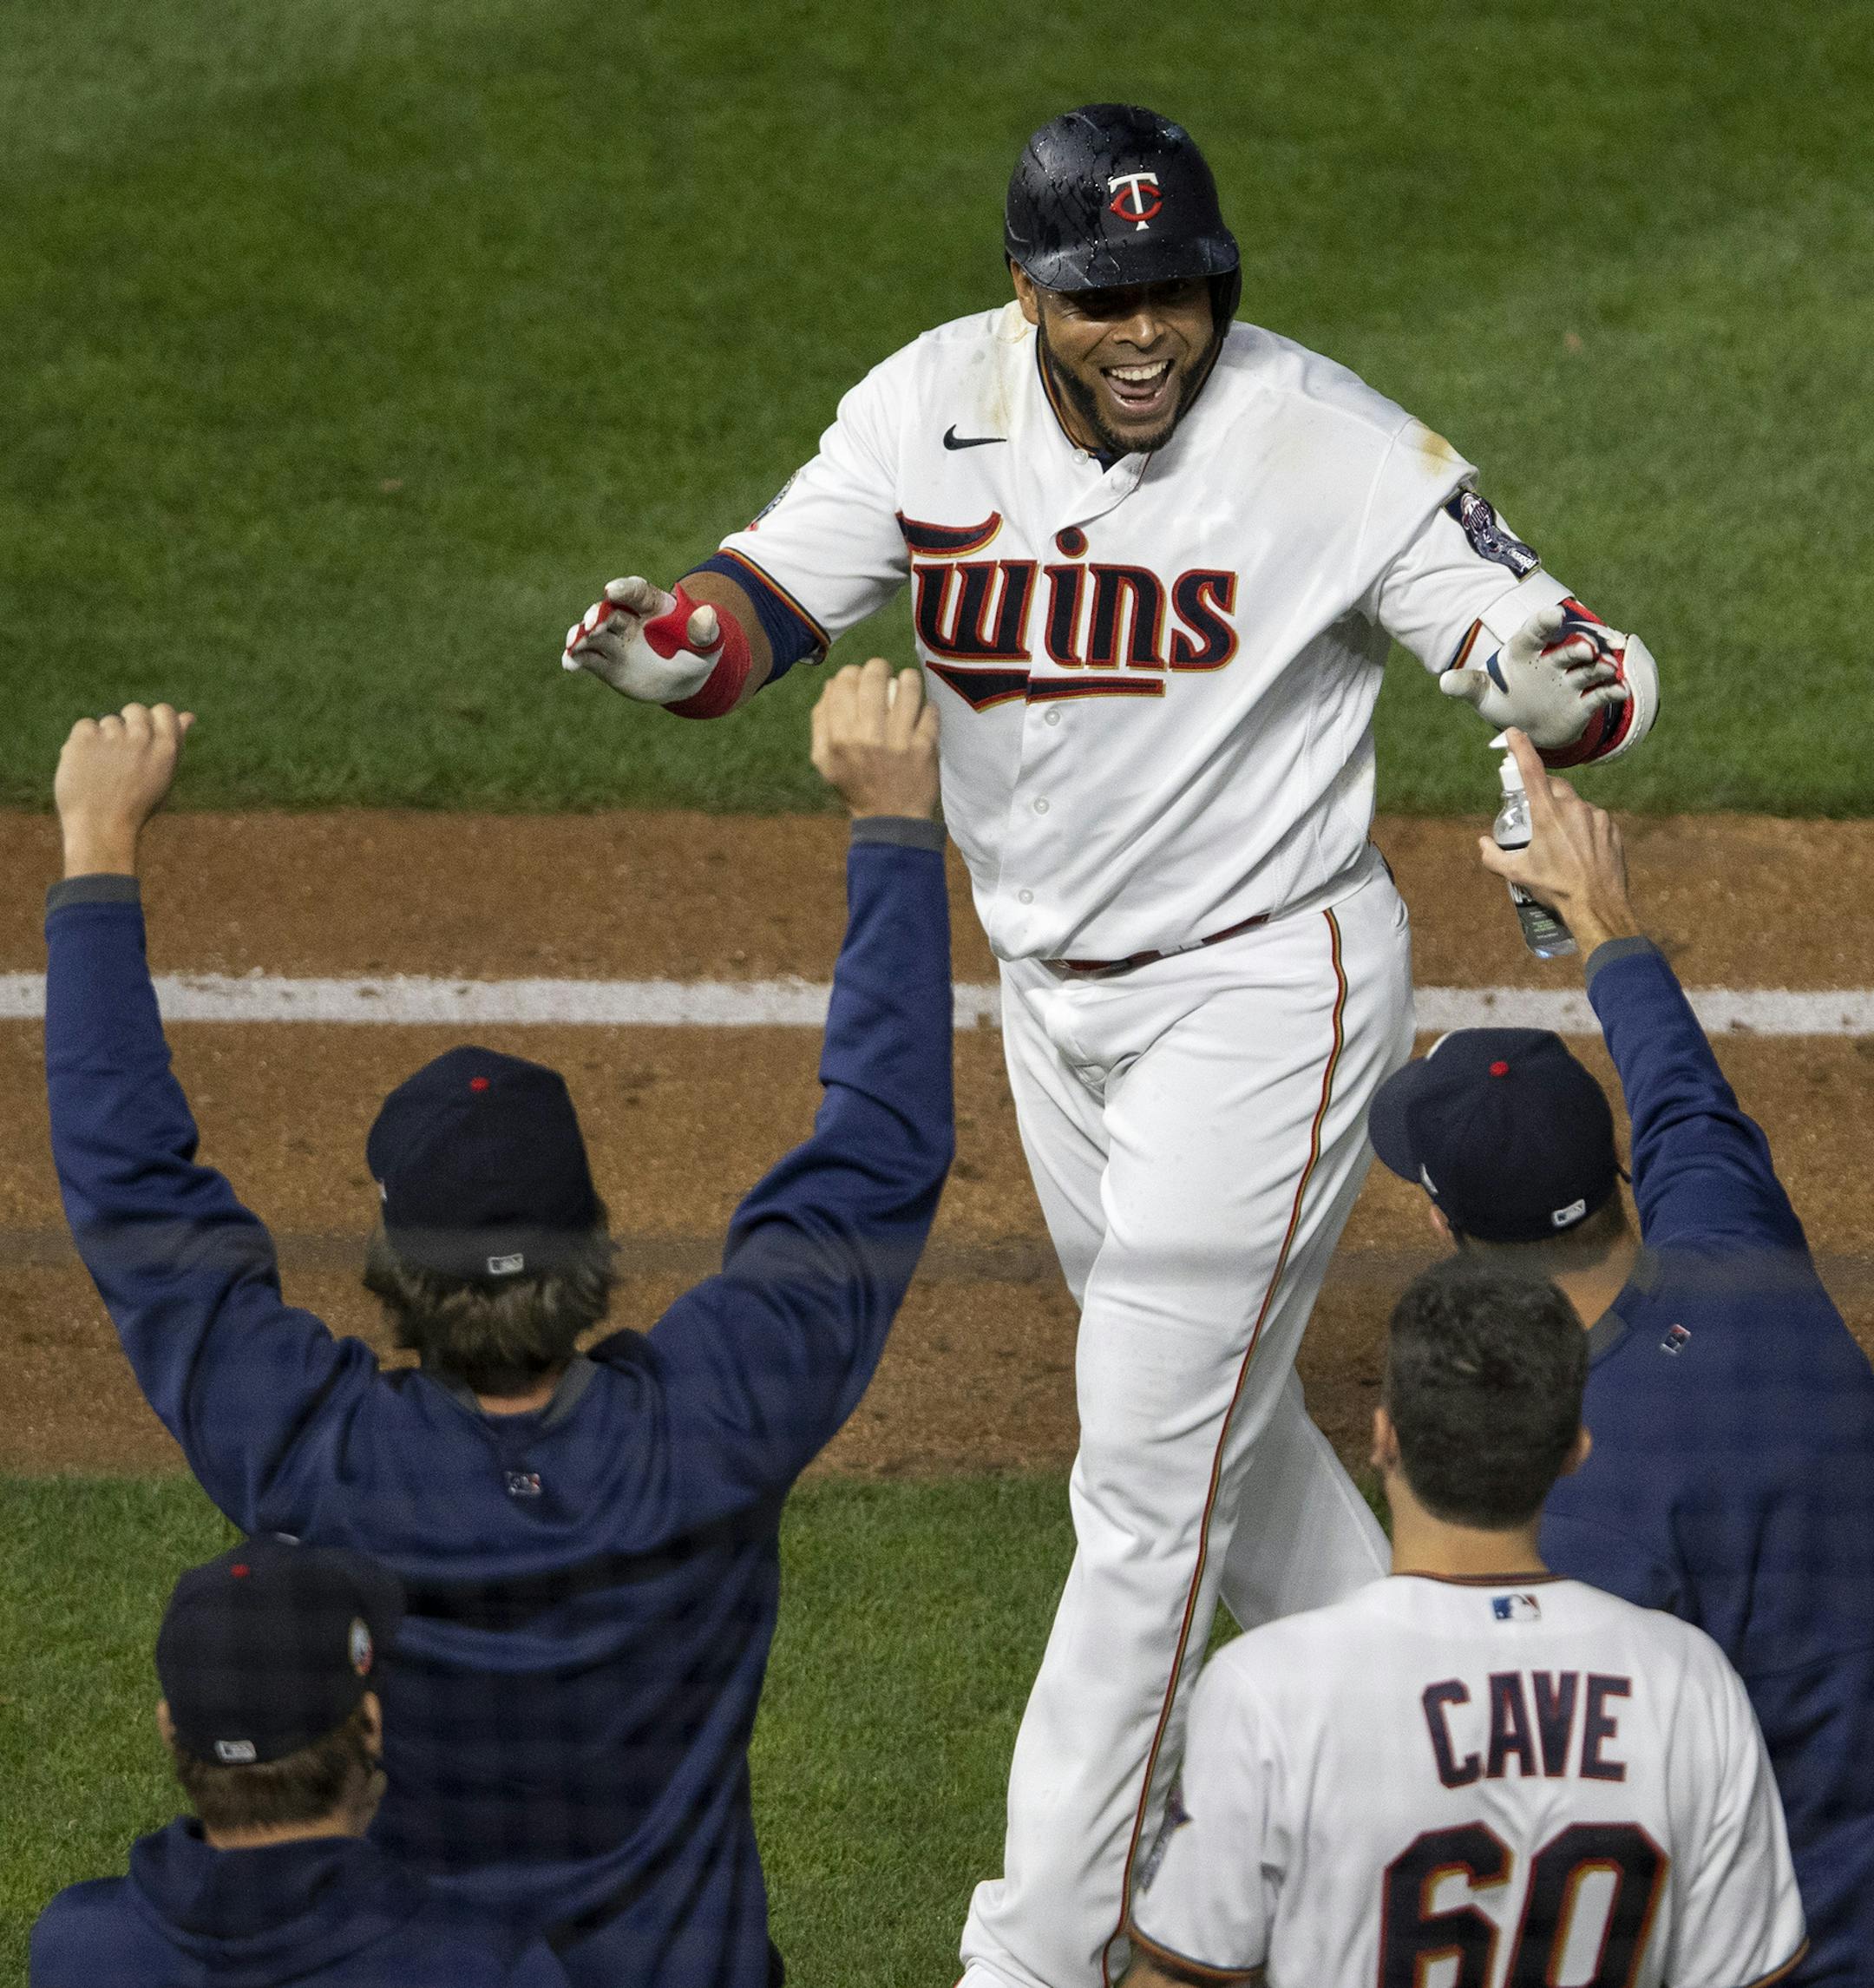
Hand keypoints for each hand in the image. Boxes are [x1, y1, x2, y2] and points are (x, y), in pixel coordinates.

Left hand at [55, 703, 195, 876]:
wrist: (101, 828)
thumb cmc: (137, 805)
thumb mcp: (164, 776)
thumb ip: (175, 744)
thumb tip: (188, 716)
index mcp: (167, 747)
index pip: (163, 710)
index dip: (153, 721)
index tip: (144, 738)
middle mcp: (142, 737)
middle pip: (135, 710)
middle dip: (128, 725)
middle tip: (121, 754)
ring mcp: (112, 736)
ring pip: (108, 721)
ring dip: (105, 738)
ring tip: (104, 769)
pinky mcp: (85, 738)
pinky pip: (85, 725)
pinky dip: (83, 742)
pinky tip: (87, 764)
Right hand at [562, 576, 722, 702]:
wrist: (684, 679)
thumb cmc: (698, 652)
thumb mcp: (709, 643)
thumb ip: (706, 631)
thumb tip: (708, 614)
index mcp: (652, 606)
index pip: (636, 592)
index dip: (623, 590)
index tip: (612, 590)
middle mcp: (628, 619)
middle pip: (608, 612)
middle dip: (597, 616)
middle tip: (591, 624)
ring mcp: (614, 640)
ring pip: (591, 634)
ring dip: (580, 637)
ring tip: (573, 645)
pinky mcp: (605, 662)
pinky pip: (587, 659)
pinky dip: (575, 659)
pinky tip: (569, 663)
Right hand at [810, 659, 939, 819]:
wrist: (890, 820)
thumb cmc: (856, 785)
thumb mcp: (825, 760)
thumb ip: (821, 722)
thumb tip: (831, 685)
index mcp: (839, 738)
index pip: (843, 683)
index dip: (851, 672)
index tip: (859, 677)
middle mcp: (867, 738)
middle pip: (873, 678)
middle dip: (879, 667)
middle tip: (883, 671)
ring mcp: (898, 743)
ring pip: (907, 688)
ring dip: (909, 679)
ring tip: (908, 682)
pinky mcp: (925, 749)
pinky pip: (930, 712)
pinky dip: (928, 706)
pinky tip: (924, 708)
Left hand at [1440, 602, 1628, 748]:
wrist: (1525, 726)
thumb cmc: (1503, 700)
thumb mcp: (1482, 694)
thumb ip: (1467, 685)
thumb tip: (1444, 682)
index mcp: (1526, 652)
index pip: (1535, 632)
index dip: (1545, 623)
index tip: (1555, 616)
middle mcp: (1553, 661)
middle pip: (1569, 648)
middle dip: (1580, 647)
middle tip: (1587, 649)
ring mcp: (1571, 679)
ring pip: (1590, 669)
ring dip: (1601, 667)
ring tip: (1609, 668)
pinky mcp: (1583, 701)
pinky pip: (1600, 694)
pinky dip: (1612, 691)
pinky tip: (1621, 691)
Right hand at [1477, 728, 1641, 955]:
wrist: (1597, 906)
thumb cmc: (1556, 889)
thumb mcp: (1517, 874)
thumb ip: (1493, 857)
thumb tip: (1483, 844)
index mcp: (1547, 814)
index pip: (1531, 770)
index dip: (1520, 749)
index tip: (1513, 734)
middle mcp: (1573, 808)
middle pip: (1554, 787)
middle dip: (1543, 794)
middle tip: (1536, 816)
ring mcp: (1596, 816)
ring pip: (1575, 806)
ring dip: (1565, 816)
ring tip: (1562, 846)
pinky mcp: (1612, 828)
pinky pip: (1594, 820)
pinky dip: (1584, 829)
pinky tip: (1580, 852)